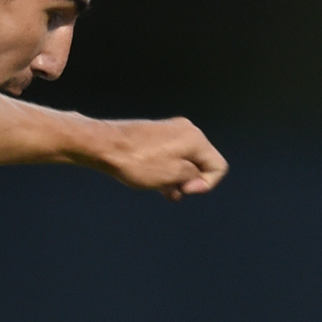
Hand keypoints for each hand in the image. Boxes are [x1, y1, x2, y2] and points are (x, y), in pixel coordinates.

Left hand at [87, 116, 227, 198]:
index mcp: (196, 138)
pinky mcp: (156, 134)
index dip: (206, 184)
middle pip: (201, 163)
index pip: (218, 167)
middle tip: (170, 190)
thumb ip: (193, 176)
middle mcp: (187, 130)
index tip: (184, 189)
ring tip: (159, 188)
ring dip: (176, 179)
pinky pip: (170, 156)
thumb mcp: (173, 174)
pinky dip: (165, 170)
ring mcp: (170, 130)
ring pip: (184, 161)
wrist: (104, 145)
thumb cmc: (138, 161)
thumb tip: (195, 176)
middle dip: (189, 182)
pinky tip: (151, 180)